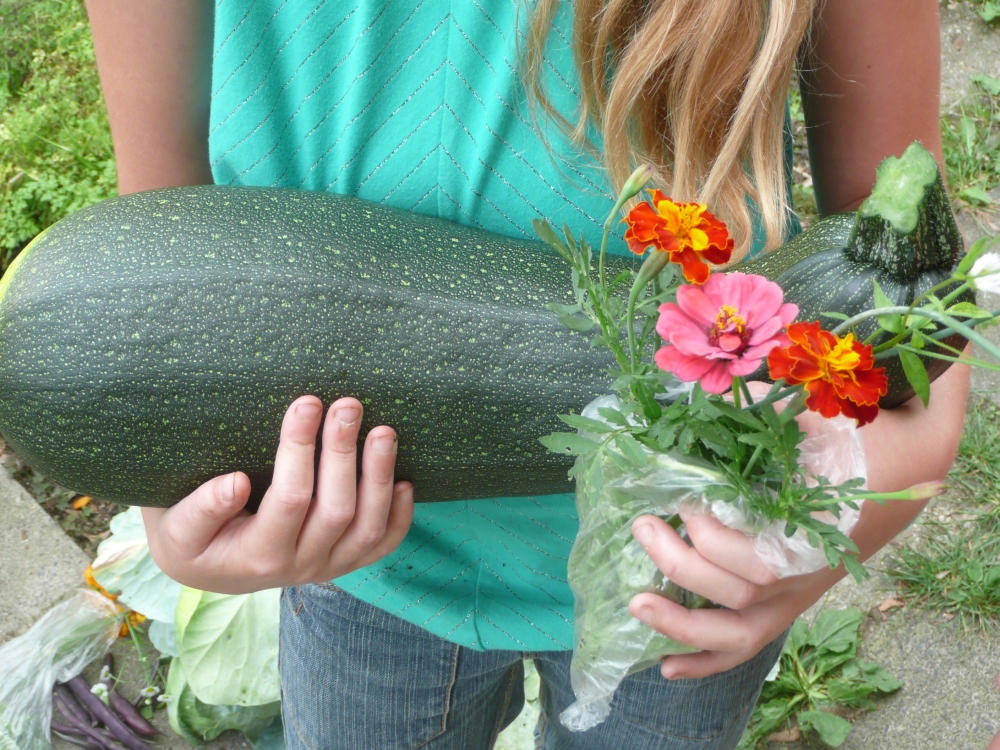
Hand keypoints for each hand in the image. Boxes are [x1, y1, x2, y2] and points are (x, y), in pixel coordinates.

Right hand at [142, 395, 413, 593]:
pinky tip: (405, 480)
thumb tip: (235, 484)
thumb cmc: (190, 536)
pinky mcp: (345, 562)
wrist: (208, 567)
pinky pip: (382, 545)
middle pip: (336, 509)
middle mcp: (300, 566)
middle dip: (344, 451)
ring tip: (384, 430)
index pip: (290, 499)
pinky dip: (399, 515)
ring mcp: (328, 566)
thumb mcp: (174, 526)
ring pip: (368, 528)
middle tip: (347, 404)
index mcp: (257, 555)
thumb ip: (200, 509)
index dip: (301, 449)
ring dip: (379, 477)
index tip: (306, 402)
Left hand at [628, 360, 969, 679]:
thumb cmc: (845, 442)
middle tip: (645, 525)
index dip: (712, 535)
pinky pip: (744, 648)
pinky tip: (666, 667)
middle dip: (682, 564)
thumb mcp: (810, 418)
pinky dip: (705, 661)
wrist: (896, 471)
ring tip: (635, 602)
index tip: (685, 499)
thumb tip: (701, 402)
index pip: (757, 558)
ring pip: (738, 633)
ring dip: (682, 625)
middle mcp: (802, 574)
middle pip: (740, 593)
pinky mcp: (781, 609)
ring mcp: (792, 598)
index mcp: (813, 533)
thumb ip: (763, 413)